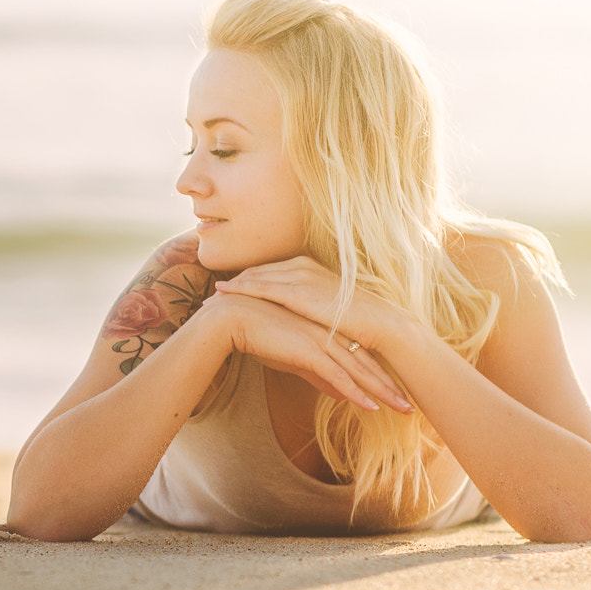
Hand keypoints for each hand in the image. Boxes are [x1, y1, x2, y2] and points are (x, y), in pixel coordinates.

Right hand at [208, 292, 413, 412]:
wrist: (231, 320)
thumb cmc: (257, 335)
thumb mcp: (293, 360)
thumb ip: (317, 375)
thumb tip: (338, 394)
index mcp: (327, 330)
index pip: (361, 355)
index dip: (381, 376)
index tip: (397, 392)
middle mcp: (329, 333)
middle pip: (367, 363)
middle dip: (391, 386)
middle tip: (410, 405)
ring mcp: (321, 340)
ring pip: (359, 371)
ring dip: (383, 393)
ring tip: (403, 410)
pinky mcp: (308, 350)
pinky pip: (338, 376)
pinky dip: (356, 393)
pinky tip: (371, 407)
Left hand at [211, 256, 409, 353]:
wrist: (379, 325)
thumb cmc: (356, 324)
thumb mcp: (327, 309)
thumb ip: (307, 308)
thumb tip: (293, 321)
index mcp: (309, 266)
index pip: (270, 271)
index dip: (248, 281)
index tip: (229, 290)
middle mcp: (302, 265)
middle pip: (257, 271)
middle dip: (234, 282)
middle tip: (212, 294)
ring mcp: (299, 275)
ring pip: (254, 277)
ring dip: (231, 287)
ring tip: (211, 298)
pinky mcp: (297, 290)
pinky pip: (259, 287)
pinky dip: (238, 290)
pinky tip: (222, 294)